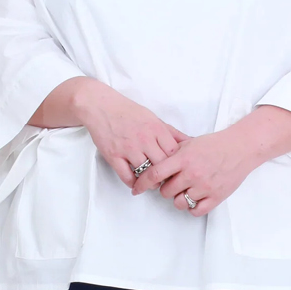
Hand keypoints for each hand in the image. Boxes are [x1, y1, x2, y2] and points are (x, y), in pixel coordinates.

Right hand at [31, 78, 186, 186]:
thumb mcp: (153, 118)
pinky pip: (127, 177)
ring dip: (150, 182)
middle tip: (166, 181)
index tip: (176, 169)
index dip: (177, 164)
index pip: (174, 153)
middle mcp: (144, 139)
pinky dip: (133, 183)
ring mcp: (128, 148)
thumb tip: (190, 142)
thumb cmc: (128, 112)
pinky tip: (136, 183)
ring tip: (151, 183)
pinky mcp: (113, 155)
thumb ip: (171, 132)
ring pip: (146, 173)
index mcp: (156, 129)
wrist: (100, 106)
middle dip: (166, 176)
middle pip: (162, 165)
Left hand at [131, 105, 290, 214]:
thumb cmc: (214, 145)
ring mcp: (204, 186)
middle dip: (165, 189)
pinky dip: (192, 207)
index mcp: (183, 159)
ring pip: (179, 203)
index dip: (142, 183)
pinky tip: (195, 198)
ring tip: (185, 190)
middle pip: (165, 192)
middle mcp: (192, 174)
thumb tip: (151, 160)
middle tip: (172, 183)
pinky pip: (196, 210)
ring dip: (178, 198)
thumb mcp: (189, 143)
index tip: (136, 189)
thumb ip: (171, 153)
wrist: (240, 148)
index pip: (154, 174)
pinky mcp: (216, 196)